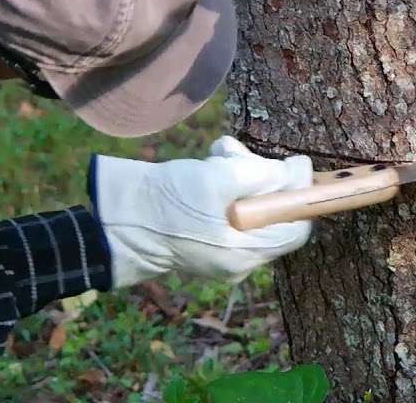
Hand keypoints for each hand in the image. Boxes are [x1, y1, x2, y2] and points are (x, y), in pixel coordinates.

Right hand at [89, 136, 313, 288]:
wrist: (117, 221)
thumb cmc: (167, 201)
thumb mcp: (219, 178)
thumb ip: (264, 174)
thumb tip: (299, 172)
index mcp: (246, 253)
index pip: (297, 226)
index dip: (299, 192)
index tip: (292, 164)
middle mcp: (239, 262)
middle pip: (273, 215)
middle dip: (261, 177)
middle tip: (238, 154)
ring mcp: (222, 256)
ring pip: (251, 209)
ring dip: (240, 175)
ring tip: (218, 154)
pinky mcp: (207, 243)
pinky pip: (231, 215)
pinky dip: (225, 188)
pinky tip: (209, 166)